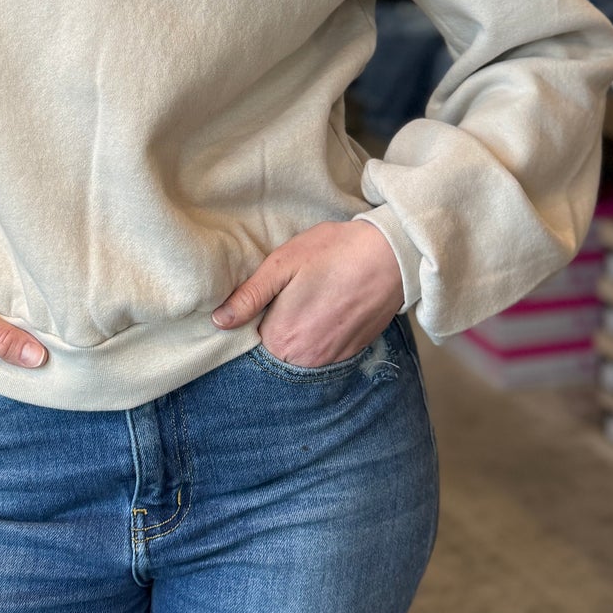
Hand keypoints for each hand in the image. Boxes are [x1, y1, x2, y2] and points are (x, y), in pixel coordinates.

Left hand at [211, 219, 404, 366]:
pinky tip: (328, 308)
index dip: (253, 318)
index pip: (251, 340)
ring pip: (300, 353)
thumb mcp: (283, 264)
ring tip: (311, 299)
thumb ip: (250, 295)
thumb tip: (220, 321)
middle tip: (291, 294)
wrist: (392, 256)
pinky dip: (321, 334)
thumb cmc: (335, 252)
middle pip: (275, 350)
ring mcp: (331, 359)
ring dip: (300, 332)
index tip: (264, 298)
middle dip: (277, 326)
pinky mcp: (351, 353)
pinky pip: (324, 352)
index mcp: (282, 338)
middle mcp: (305, 358)